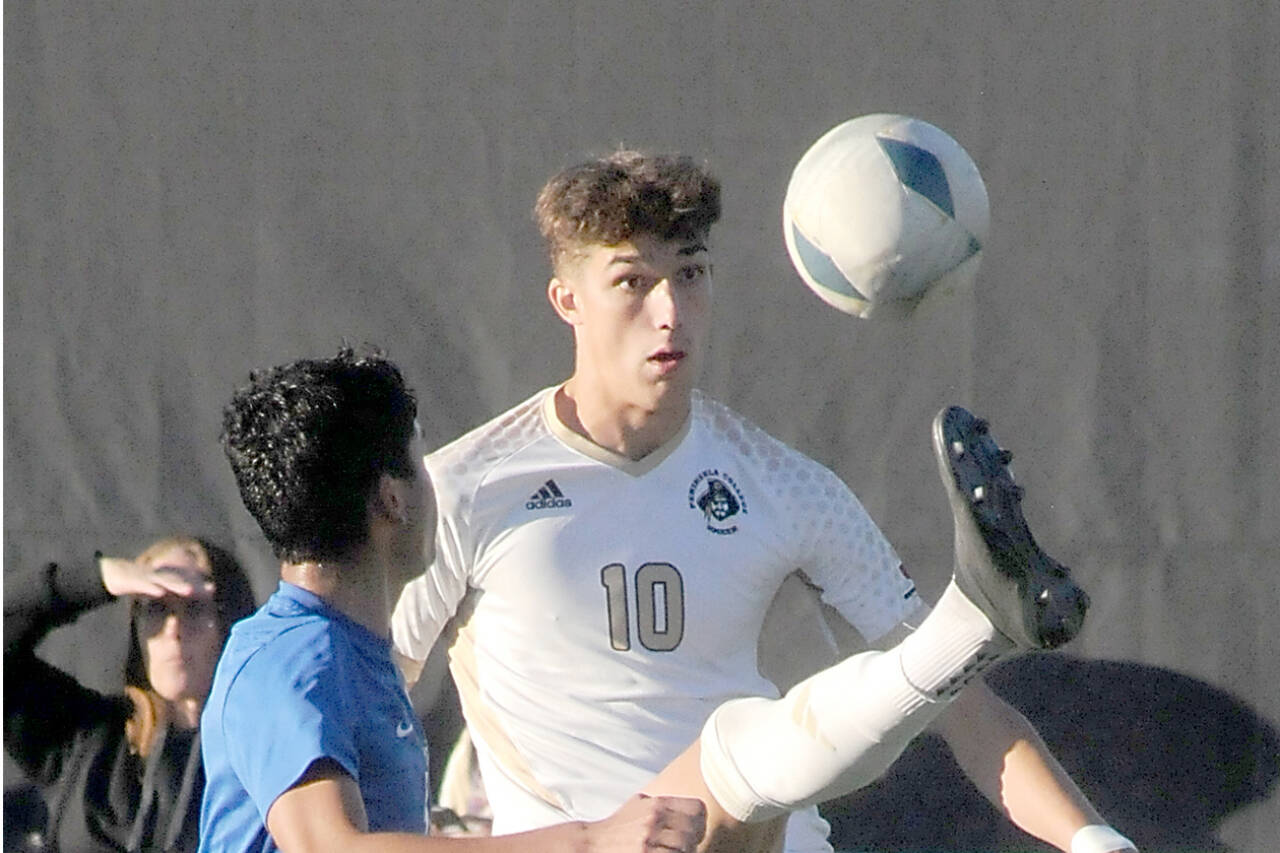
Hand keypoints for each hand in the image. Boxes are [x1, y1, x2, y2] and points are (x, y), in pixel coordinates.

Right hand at [99, 556, 213, 599]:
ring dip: (177, 585)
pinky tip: (160, 592)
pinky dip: (152, 587)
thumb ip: (163, 595)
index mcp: (163, 579)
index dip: (198, 585)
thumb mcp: (151, 589)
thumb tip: (173, 610)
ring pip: (164, 581)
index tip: (213, 590)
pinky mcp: (133, 580)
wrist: (109, 572)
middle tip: (211, 588)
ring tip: (190, 590)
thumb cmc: (132, 583)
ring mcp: (147, 577)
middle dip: (195, 584)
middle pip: (179, 580)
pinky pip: (143, 585)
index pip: (184, 582)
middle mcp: (159, 576)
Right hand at [586, 793, 706, 852]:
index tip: (694, 832)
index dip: (699, 823)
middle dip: (691, 843)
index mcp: (657, 804)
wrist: (591, 845)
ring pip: (686, 849)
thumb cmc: (616, 828)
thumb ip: (660, 803)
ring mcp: (649, 841)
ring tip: (670, 851)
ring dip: (682, 852)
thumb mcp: (637, 805)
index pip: (697, 809)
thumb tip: (686, 808)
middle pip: (693, 833)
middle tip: (682, 848)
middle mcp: (655, 820)